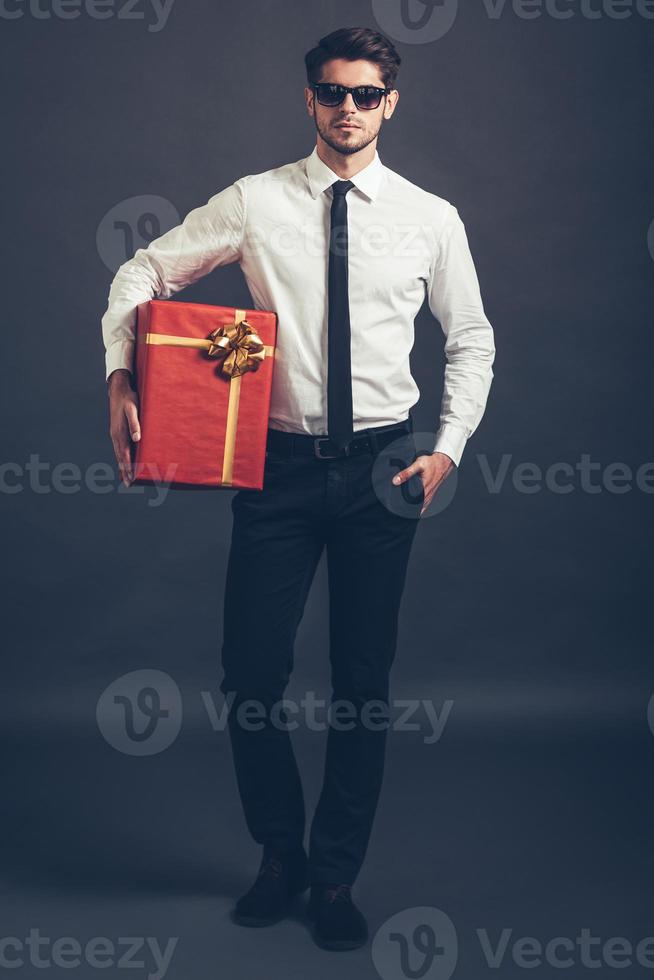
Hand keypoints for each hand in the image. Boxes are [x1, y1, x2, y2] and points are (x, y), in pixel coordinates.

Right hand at [108, 369, 140, 485]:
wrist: (118, 390)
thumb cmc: (129, 399)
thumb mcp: (133, 410)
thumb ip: (135, 424)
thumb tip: (137, 439)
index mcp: (119, 433)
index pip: (124, 455)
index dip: (128, 467)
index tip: (131, 478)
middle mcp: (115, 436)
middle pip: (120, 457)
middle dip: (125, 471)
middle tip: (129, 484)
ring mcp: (115, 434)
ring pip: (118, 453)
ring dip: (122, 466)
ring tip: (126, 478)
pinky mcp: (116, 431)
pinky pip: (119, 447)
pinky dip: (121, 457)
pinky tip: (123, 460)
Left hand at [392, 451, 455, 516]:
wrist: (443, 462)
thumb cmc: (430, 463)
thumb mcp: (417, 465)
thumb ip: (406, 473)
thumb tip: (395, 481)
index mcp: (423, 489)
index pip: (411, 504)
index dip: (403, 508)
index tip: (395, 510)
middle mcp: (427, 494)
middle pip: (416, 507)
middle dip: (406, 510)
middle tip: (396, 511)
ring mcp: (430, 495)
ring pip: (421, 507)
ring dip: (413, 509)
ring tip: (402, 511)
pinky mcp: (431, 494)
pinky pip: (425, 504)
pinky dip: (419, 507)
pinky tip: (413, 509)